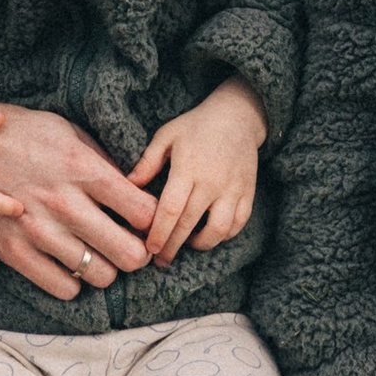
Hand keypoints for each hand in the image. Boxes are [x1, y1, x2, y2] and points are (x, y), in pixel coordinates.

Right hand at [0, 102, 159, 299]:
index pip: (144, 212)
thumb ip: (104, 164)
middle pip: (130, 254)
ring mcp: (38, 232)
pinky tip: (70, 263)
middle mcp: (64, 204)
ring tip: (99, 252)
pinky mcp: (14, 253)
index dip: (154, 220)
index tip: (147, 220)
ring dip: (106, 267)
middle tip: (132, 245)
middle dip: (139, 252)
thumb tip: (138, 191)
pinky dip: (74, 282)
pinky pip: (64, 289)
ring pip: (100, 276)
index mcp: (82, 168)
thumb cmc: (24, 136)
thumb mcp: (69, 133)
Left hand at [130, 77, 266, 262]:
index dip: (159, 234)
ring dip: (201, 244)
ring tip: (187, 245)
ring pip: (218, 230)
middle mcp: (212, 182)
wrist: (238, 115)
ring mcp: (233, 189)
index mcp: (188, 168)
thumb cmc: (196, 126)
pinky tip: (210, 234)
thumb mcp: (167, 136)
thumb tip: (127, 186)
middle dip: (172, 247)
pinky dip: (224, 236)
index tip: (150, 249)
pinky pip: (237, 224)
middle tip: (161, 260)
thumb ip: (147, 162)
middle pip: (189, 225)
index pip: (170, 210)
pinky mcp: (248, 193)